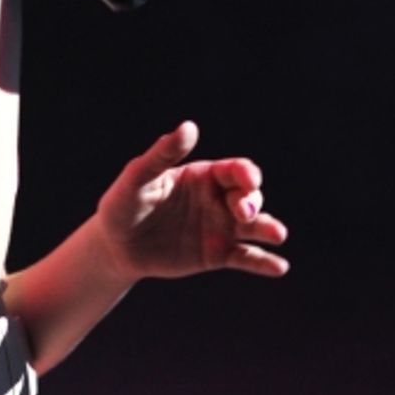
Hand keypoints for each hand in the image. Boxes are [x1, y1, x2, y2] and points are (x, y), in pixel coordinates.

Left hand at [95, 122, 288, 283]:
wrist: (115, 246)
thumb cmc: (123, 204)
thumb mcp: (139, 177)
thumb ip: (163, 154)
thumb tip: (189, 126)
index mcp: (203, 176)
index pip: (235, 170)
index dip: (246, 174)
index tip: (248, 181)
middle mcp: (217, 199)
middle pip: (249, 196)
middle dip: (253, 202)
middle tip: (244, 213)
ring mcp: (219, 228)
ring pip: (254, 226)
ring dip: (268, 228)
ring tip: (278, 235)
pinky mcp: (216, 254)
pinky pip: (245, 257)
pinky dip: (264, 262)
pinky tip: (279, 267)